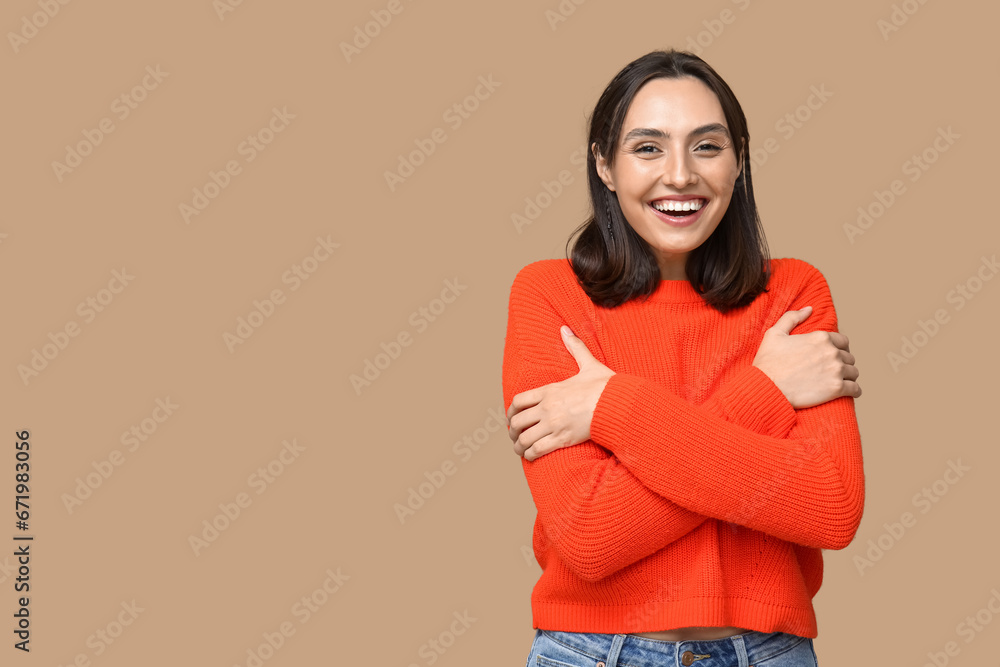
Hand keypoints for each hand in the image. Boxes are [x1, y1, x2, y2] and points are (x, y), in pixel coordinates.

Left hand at [506, 326, 615, 460]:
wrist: (618, 404)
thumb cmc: (606, 386)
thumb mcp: (588, 364)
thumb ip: (575, 347)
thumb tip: (565, 328)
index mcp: (550, 390)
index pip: (518, 401)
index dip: (511, 411)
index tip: (511, 417)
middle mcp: (547, 408)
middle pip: (517, 421)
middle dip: (513, 430)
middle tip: (515, 435)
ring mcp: (553, 424)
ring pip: (524, 438)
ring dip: (519, 445)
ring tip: (520, 449)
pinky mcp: (562, 439)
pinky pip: (537, 449)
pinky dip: (530, 454)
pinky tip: (531, 456)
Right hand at [752, 306, 861, 408]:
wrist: (766, 387)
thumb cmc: (768, 362)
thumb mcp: (774, 333)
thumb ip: (792, 317)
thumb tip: (809, 309)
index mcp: (820, 337)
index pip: (842, 341)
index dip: (838, 348)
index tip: (831, 356)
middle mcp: (832, 352)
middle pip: (849, 357)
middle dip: (842, 363)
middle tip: (833, 370)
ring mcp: (836, 370)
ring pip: (853, 372)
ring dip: (848, 376)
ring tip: (841, 381)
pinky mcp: (837, 388)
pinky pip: (856, 389)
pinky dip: (854, 391)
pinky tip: (849, 392)